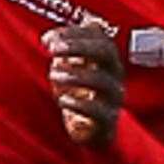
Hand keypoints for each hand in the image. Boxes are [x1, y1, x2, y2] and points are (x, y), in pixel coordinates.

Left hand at [44, 25, 123, 146]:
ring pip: (102, 80)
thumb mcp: (69, 69)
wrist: (92, 130)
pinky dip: (77, 103)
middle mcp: (114, 74)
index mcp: (106, 58)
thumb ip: (62, 52)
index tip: (50, 39)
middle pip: (106, 51)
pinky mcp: (108, 119)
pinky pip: (98, 110)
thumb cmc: (80, 94)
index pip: (98, 36)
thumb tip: (48, 38)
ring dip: (74, 74)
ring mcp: (114, 96)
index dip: (74, 34)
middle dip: (79, 46)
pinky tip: (62, 100)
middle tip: (54, 49)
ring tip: (53, 75)